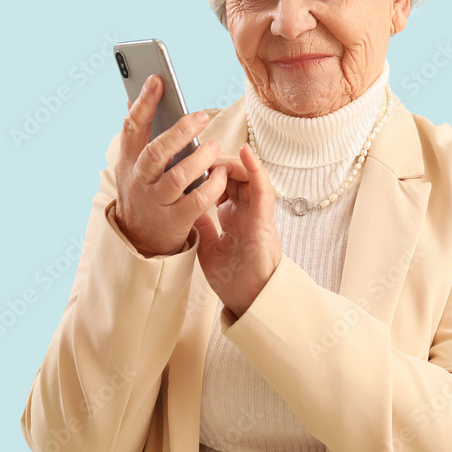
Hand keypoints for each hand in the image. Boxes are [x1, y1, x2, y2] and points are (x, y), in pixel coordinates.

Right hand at [114, 75, 228, 256]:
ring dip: (200, 159)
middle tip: (202, 117)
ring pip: (178, 177)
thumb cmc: (143, 189)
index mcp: (129, 161)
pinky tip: (222, 174)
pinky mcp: (176, 219)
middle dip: (179, 132)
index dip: (144, 103)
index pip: (132, 128)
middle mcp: (140, 180)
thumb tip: (132, 93)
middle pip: (156, 152)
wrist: (140, 238)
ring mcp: (157, 201)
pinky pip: (197, 200)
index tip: (157, 80)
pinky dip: (212, 186)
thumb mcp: (132, 162)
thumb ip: (136, 132)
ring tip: (216, 147)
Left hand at [194, 143, 281, 317]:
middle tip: (200, 152)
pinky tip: (245, 152)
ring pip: (247, 176)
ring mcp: (256, 213)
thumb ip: (201, 225)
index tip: (191, 162)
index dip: (209, 171)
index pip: (222, 185)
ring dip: (232, 161)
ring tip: (215, 151)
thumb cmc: (232, 279)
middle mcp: (246, 211)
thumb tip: (188, 205)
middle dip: (218, 161)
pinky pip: (262, 187)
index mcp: (233, 217)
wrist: (248, 300)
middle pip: (234, 176)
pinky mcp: (264, 218)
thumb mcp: (207, 247)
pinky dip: (256, 168)